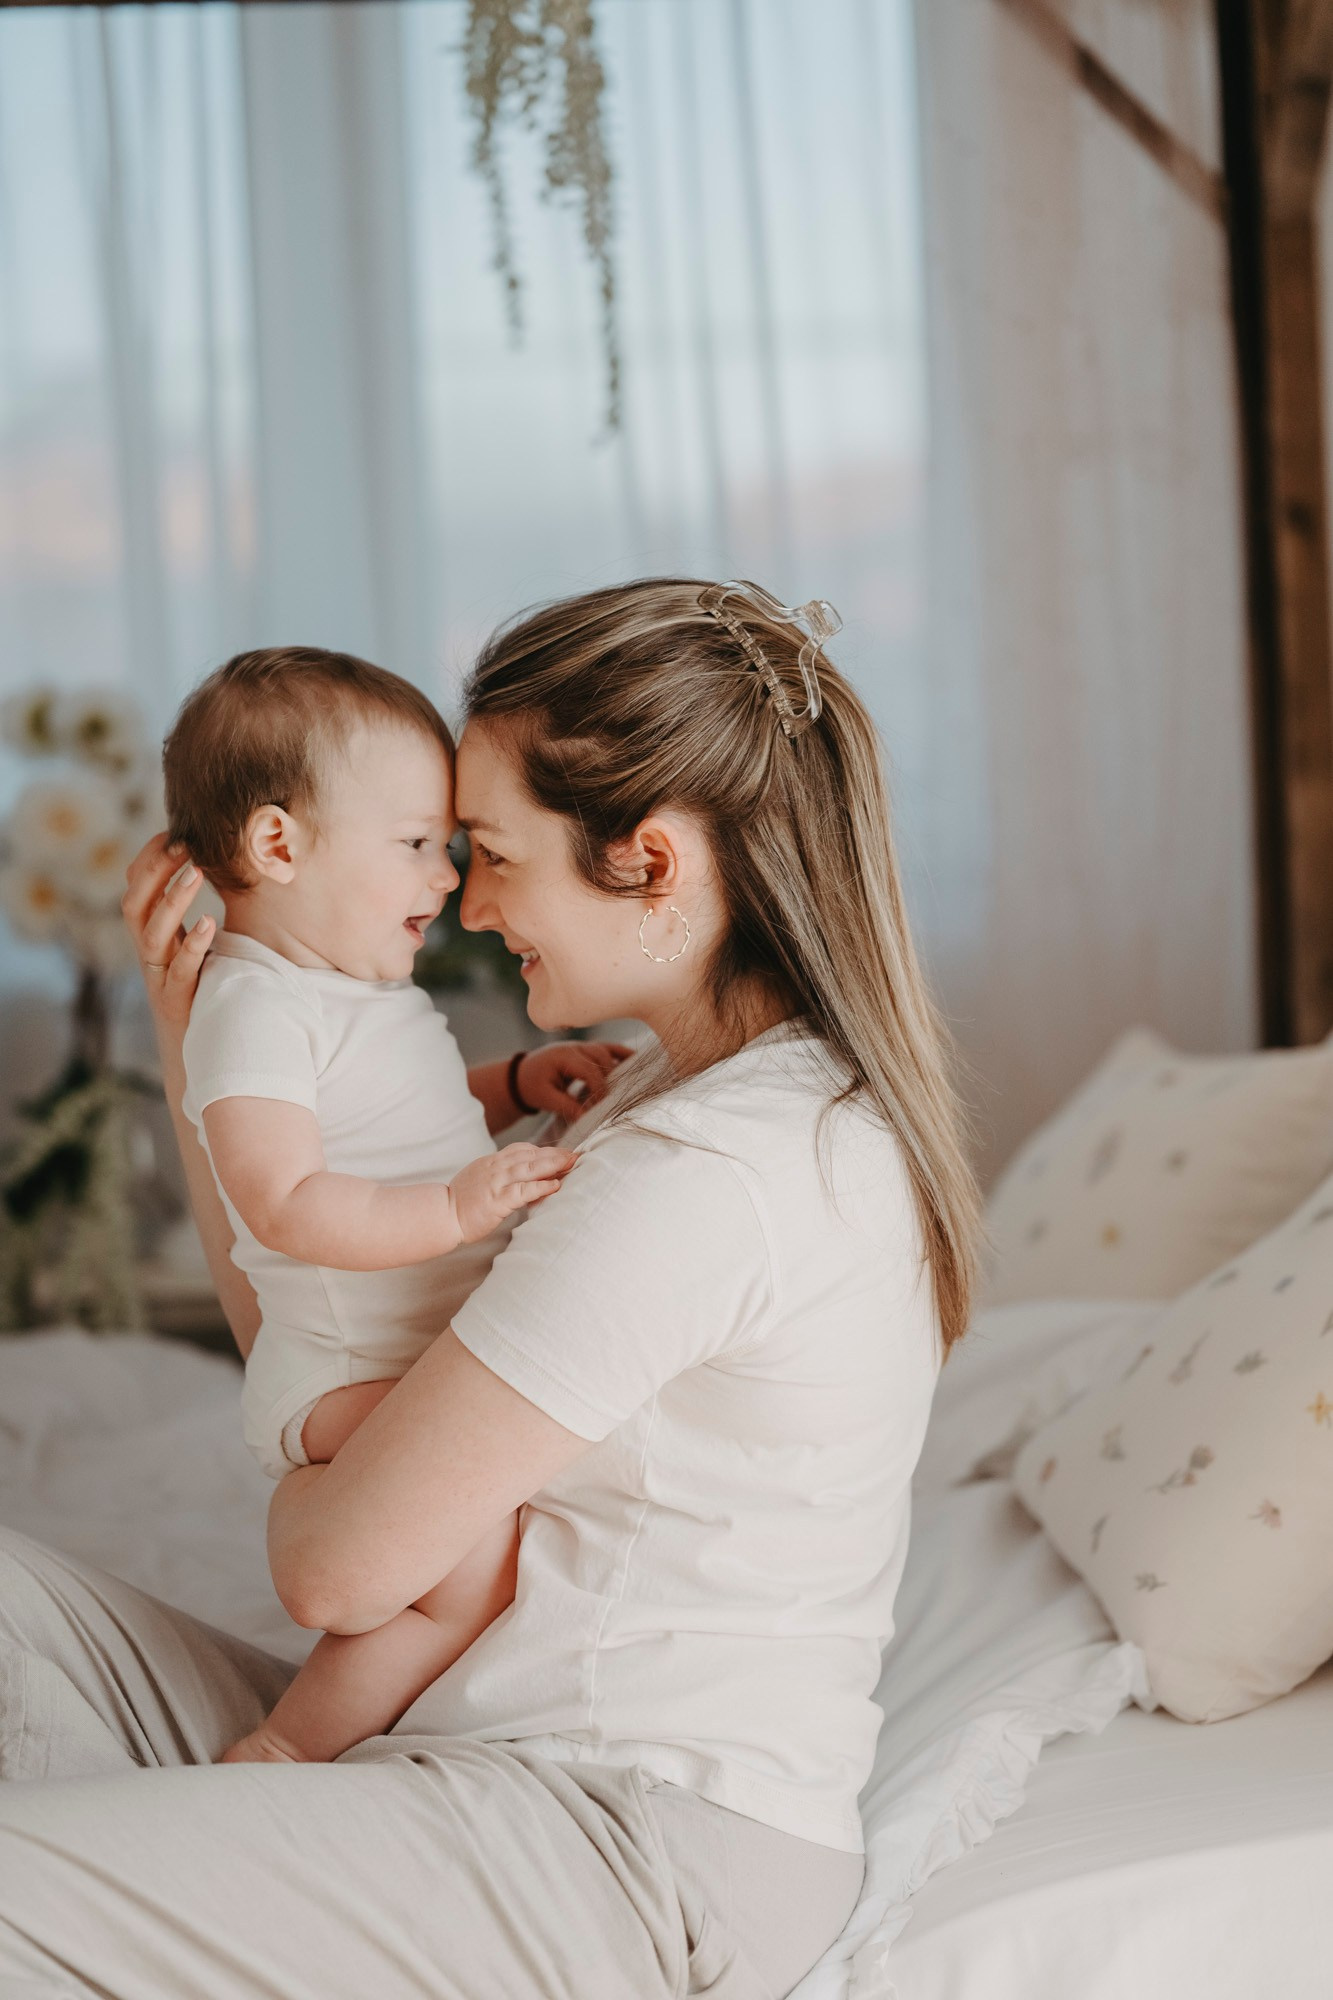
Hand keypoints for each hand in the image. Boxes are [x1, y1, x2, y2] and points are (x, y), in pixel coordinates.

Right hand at [120, 831, 214, 1042]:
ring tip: (196, 873)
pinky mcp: (178, 1001)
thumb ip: (195, 920)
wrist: (200, 1052)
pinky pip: (179, 971)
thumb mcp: (194, 951)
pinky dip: (193, 946)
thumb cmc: (203, 993)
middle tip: (182, 844)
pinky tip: (211, 923)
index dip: (147, 860)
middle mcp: (149, 954)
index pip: (136, 889)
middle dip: (154, 871)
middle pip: (134, 904)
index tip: (171, 833)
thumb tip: (217, 877)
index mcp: (151, 937)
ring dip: (173, 900)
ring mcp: (160, 978)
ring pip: (152, 934)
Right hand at [448, 1143, 576, 1242]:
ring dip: (552, 1164)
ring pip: (528, 1168)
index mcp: (491, 1162)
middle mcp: (495, 1168)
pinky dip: (540, 1186)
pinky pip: (523, 1190)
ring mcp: (496, 1183)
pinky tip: (555, 1185)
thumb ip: (497, 1174)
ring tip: (571, 1163)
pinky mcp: (497, 1200)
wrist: (441, 1214)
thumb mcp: (478, 1178)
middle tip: (574, 1154)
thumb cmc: (460, 1201)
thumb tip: (515, 1176)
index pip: (521, 1149)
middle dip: (553, 1154)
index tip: (559, 1152)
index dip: (542, 1150)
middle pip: (529, 1155)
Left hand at [515, 1040, 634, 1123]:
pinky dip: (623, 1053)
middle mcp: (575, 1047)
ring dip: (620, 1066)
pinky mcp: (588, 1049)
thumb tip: (588, 1117)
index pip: (589, 1070)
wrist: (523, 1073)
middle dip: (611, 1078)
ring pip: (608, 1050)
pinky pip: (609, 1047)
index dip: (599, 1088)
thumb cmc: (533, 1086)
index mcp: (563, 1056)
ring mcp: (583, 1046)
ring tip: (632, 1081)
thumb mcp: (545, 1098)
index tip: (603, 1106)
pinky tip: (637, 1061)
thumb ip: (566, 1106)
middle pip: (602, 1057)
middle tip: (616, 1099)